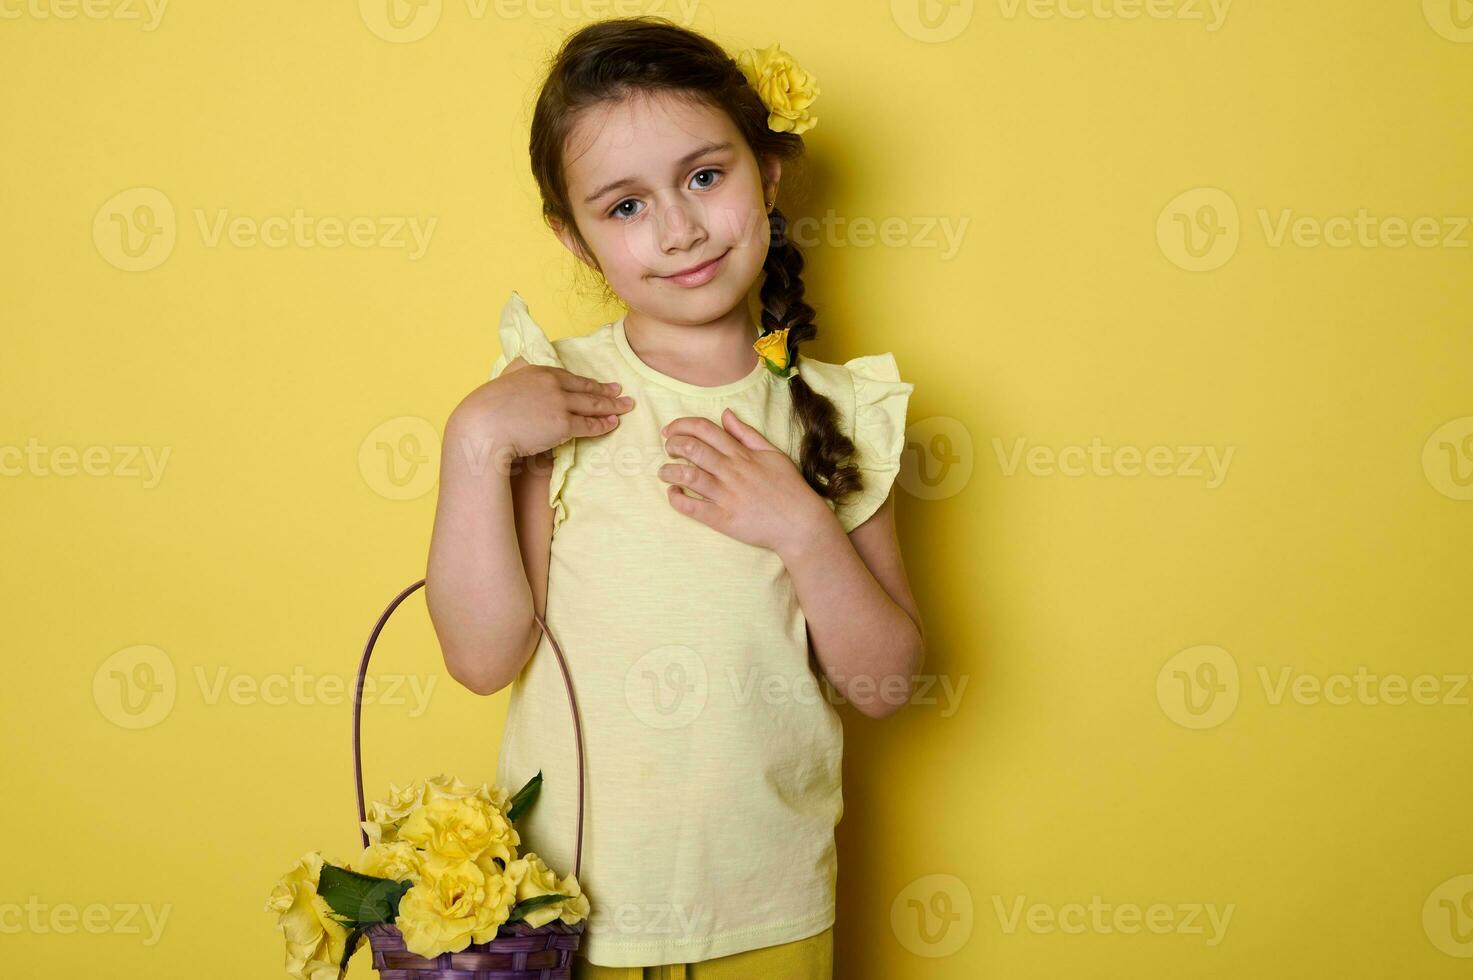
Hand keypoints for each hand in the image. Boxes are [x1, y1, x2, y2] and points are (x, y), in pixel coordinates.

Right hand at [447, 357, 634, 462]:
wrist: (483, 426)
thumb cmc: (485, 412)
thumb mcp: (502, 386)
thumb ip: (518, 382)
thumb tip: (523, 386)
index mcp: (538, 372)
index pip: (570, 377)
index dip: (588, 382)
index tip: (600, 384)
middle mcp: (552, 383)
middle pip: (586, 388)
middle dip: (607, 391)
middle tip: (622, 392)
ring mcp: (559, 403)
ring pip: (593, 405)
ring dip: (613, 406)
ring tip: (627, 407)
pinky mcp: (562, 424)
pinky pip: (589, 424)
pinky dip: (603, 424)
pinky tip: (613, 423)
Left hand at [658, 408, 831, 552]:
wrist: (801, 524)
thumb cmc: (789, 488)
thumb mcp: (772, 453)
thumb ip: (747, 433)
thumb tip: (725, 414)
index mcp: (742, 453)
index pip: (705, 429)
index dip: (681, 426)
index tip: (670, 430)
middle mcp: (732, 471)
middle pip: (692, 448)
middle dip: (672, 445)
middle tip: (668, 450)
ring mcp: (726, 495)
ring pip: (688, 475)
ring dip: (669, 471)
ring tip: (664, 472)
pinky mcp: (723, 519)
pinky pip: (692, 507)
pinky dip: (676, 499)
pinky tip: (673, 494)